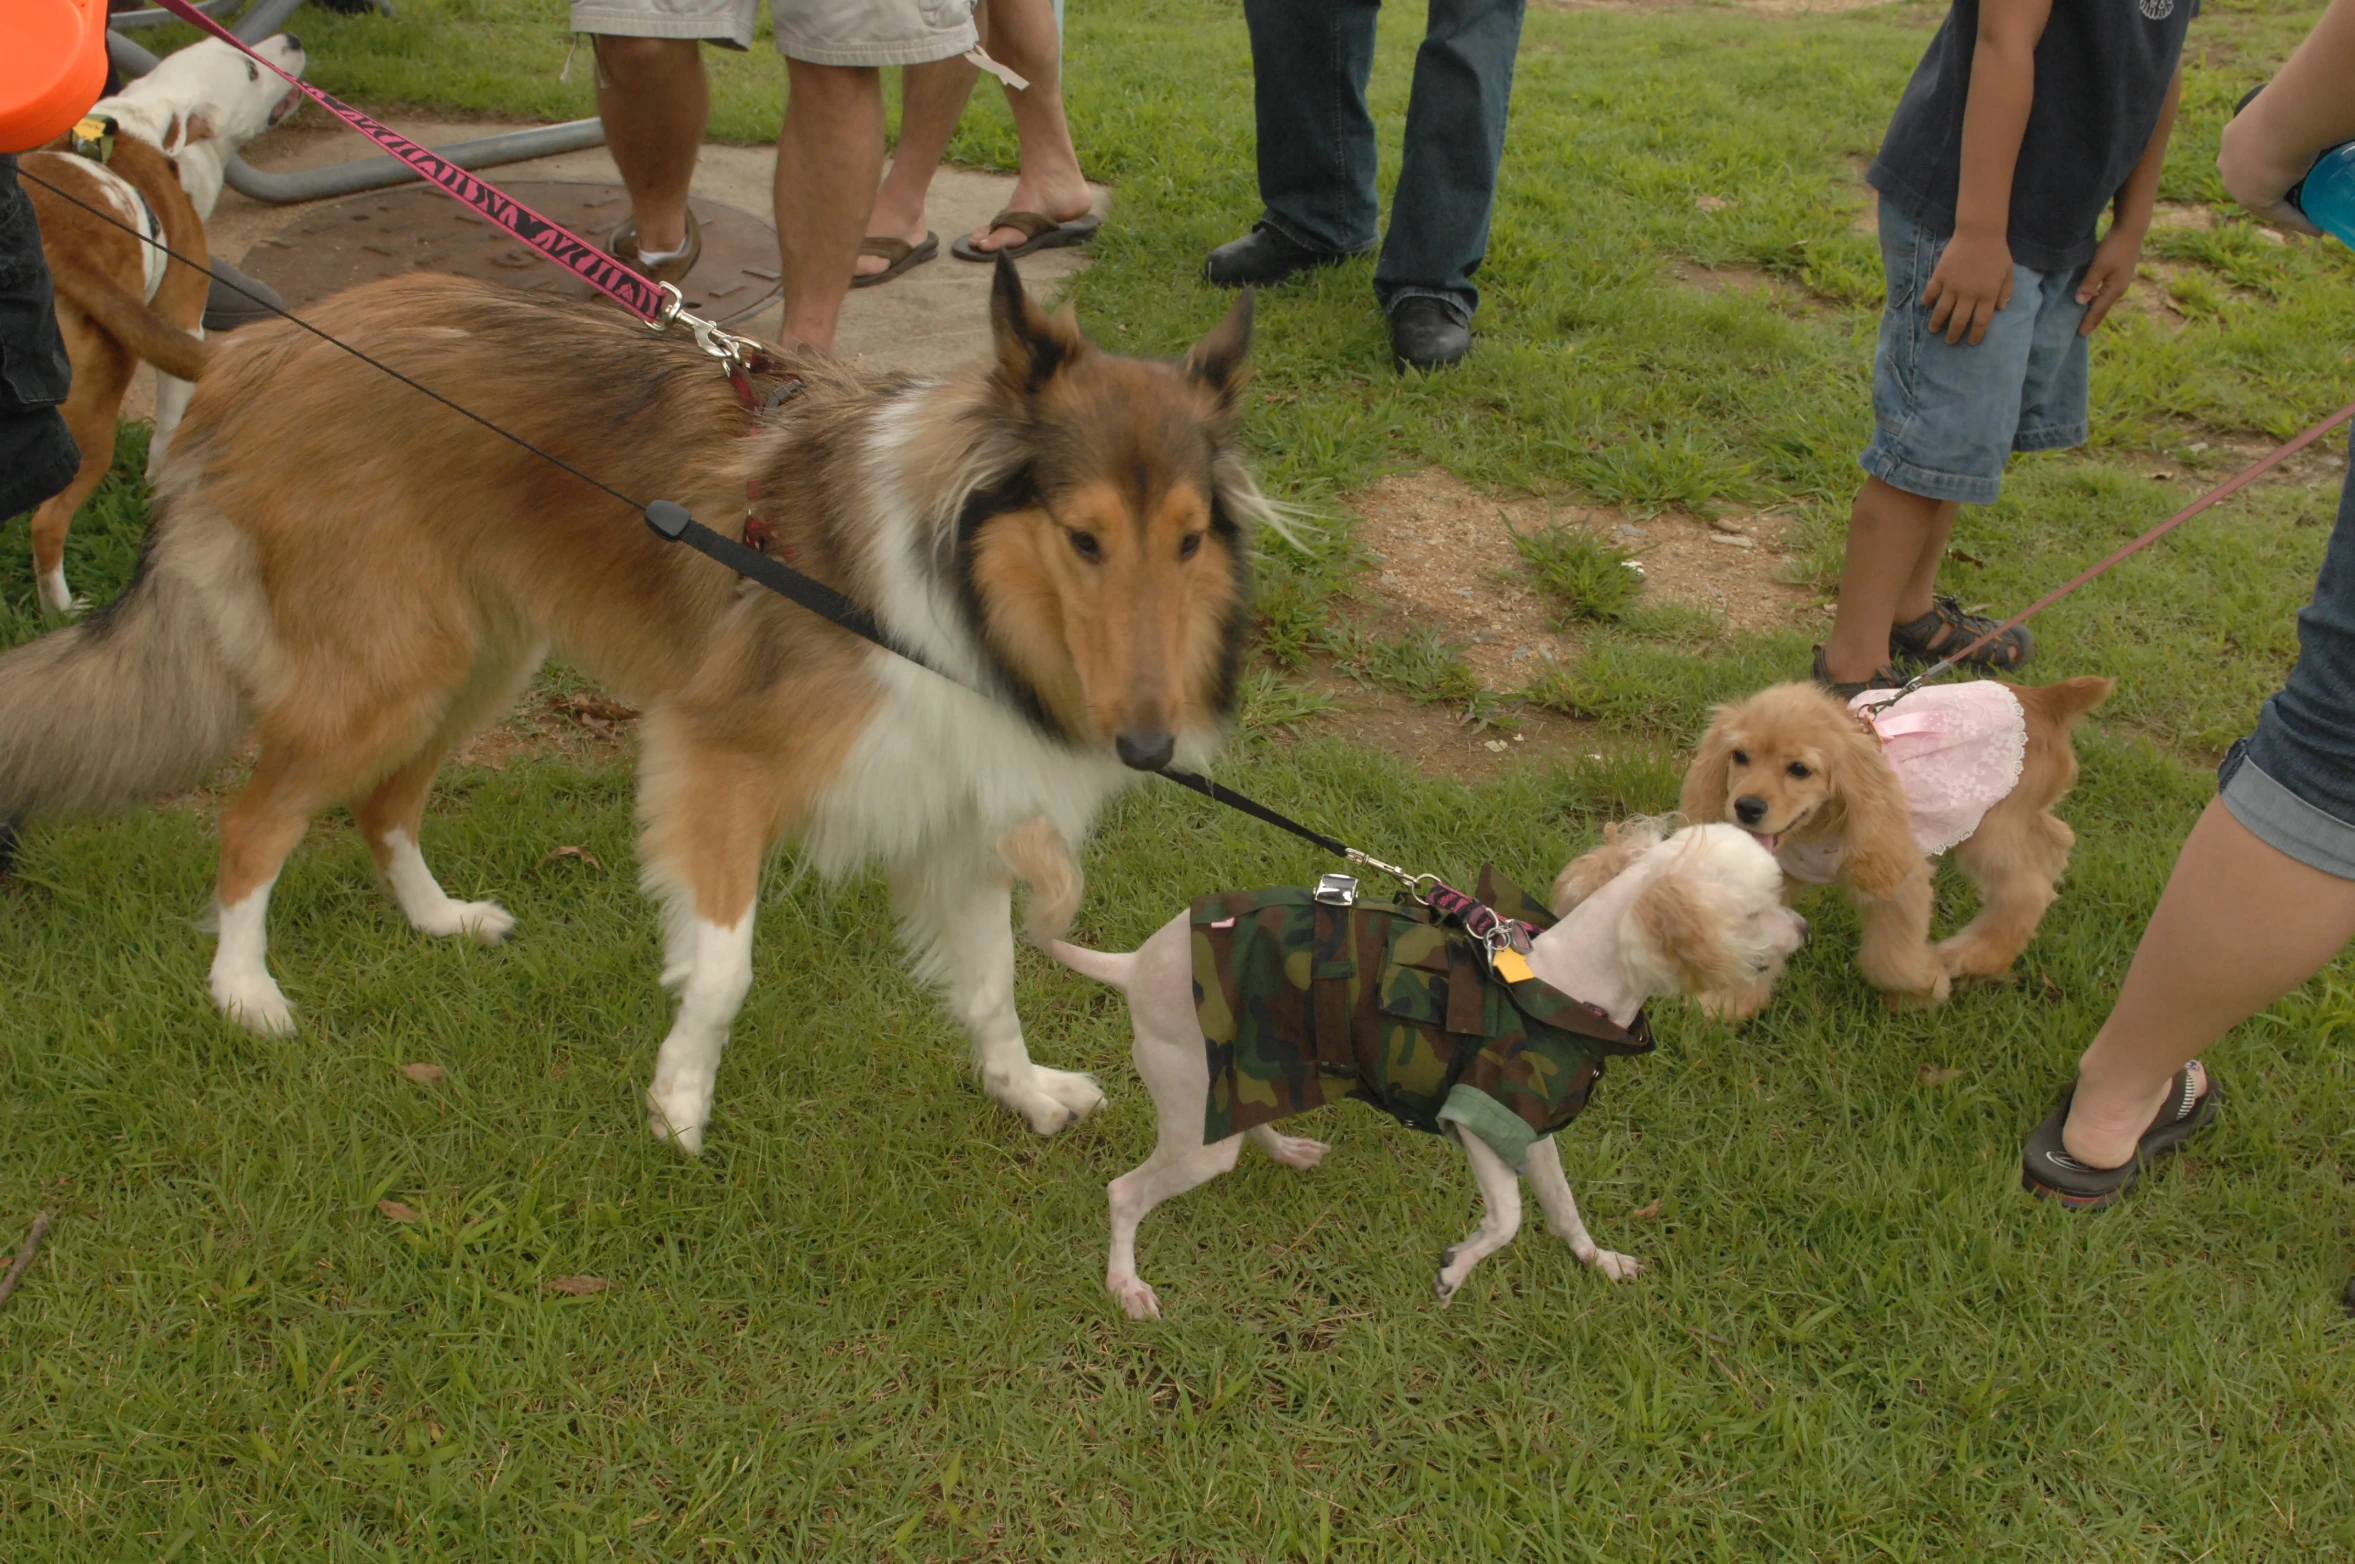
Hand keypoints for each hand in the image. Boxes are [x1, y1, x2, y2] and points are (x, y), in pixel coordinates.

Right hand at [1921, 231, 2014, 344]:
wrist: (1980, 232)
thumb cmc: (1997, 252)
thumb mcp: (2008, 271)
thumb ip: (2005, 291)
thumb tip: (2000, 308)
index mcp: (1987, 294)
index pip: (1980, 321)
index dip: (1976, 334)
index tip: (1971, 341)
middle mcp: (1969, 294)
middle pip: (1959, 321)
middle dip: (1954, 334)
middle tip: (1950, 341)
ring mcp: (1952, 286)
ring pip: (1942, 311)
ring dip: (1937, 323)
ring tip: (1934, 330)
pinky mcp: (1940, 276)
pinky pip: (1931, 293)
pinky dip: (1928, 301)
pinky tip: (1927, 306)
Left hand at [2075, 224, 2144, 334]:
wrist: (2131, 230)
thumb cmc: (2114, 247)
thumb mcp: (2099, 266)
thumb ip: (2089, 284)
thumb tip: (2080, 302)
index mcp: (2114, 289)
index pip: (2098, 310)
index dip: (2088, 322)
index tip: (2079, 334)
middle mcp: (2119, 289)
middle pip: (2102, 308)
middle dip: (2092, 320)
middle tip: (2081, 332)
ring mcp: (2119, 281)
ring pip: (2104, 301)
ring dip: (2094, 310)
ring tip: (2084, 319)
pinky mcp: (2118, 274)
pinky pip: (2105, 292)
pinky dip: (2097, 299)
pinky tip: (2090, 300)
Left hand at [2218, 110, 2324, 235]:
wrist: (2289, 116)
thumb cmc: (2297, 102)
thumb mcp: (2291, 104)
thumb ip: (2299, 108)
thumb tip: (2321, 103)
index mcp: (2233, 136)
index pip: (2248, 155)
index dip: (2268, 163)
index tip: (2287, 168)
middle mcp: (2227, 161)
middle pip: (2251, 179)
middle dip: (2270, 187)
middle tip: (2296, 190)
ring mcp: (2236, 182)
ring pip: (2263, 198)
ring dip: (2284, 206)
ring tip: (2309, 210)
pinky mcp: (2252, 199)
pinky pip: (2278, 214)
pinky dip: (2299, 221)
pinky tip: (2315, 227)